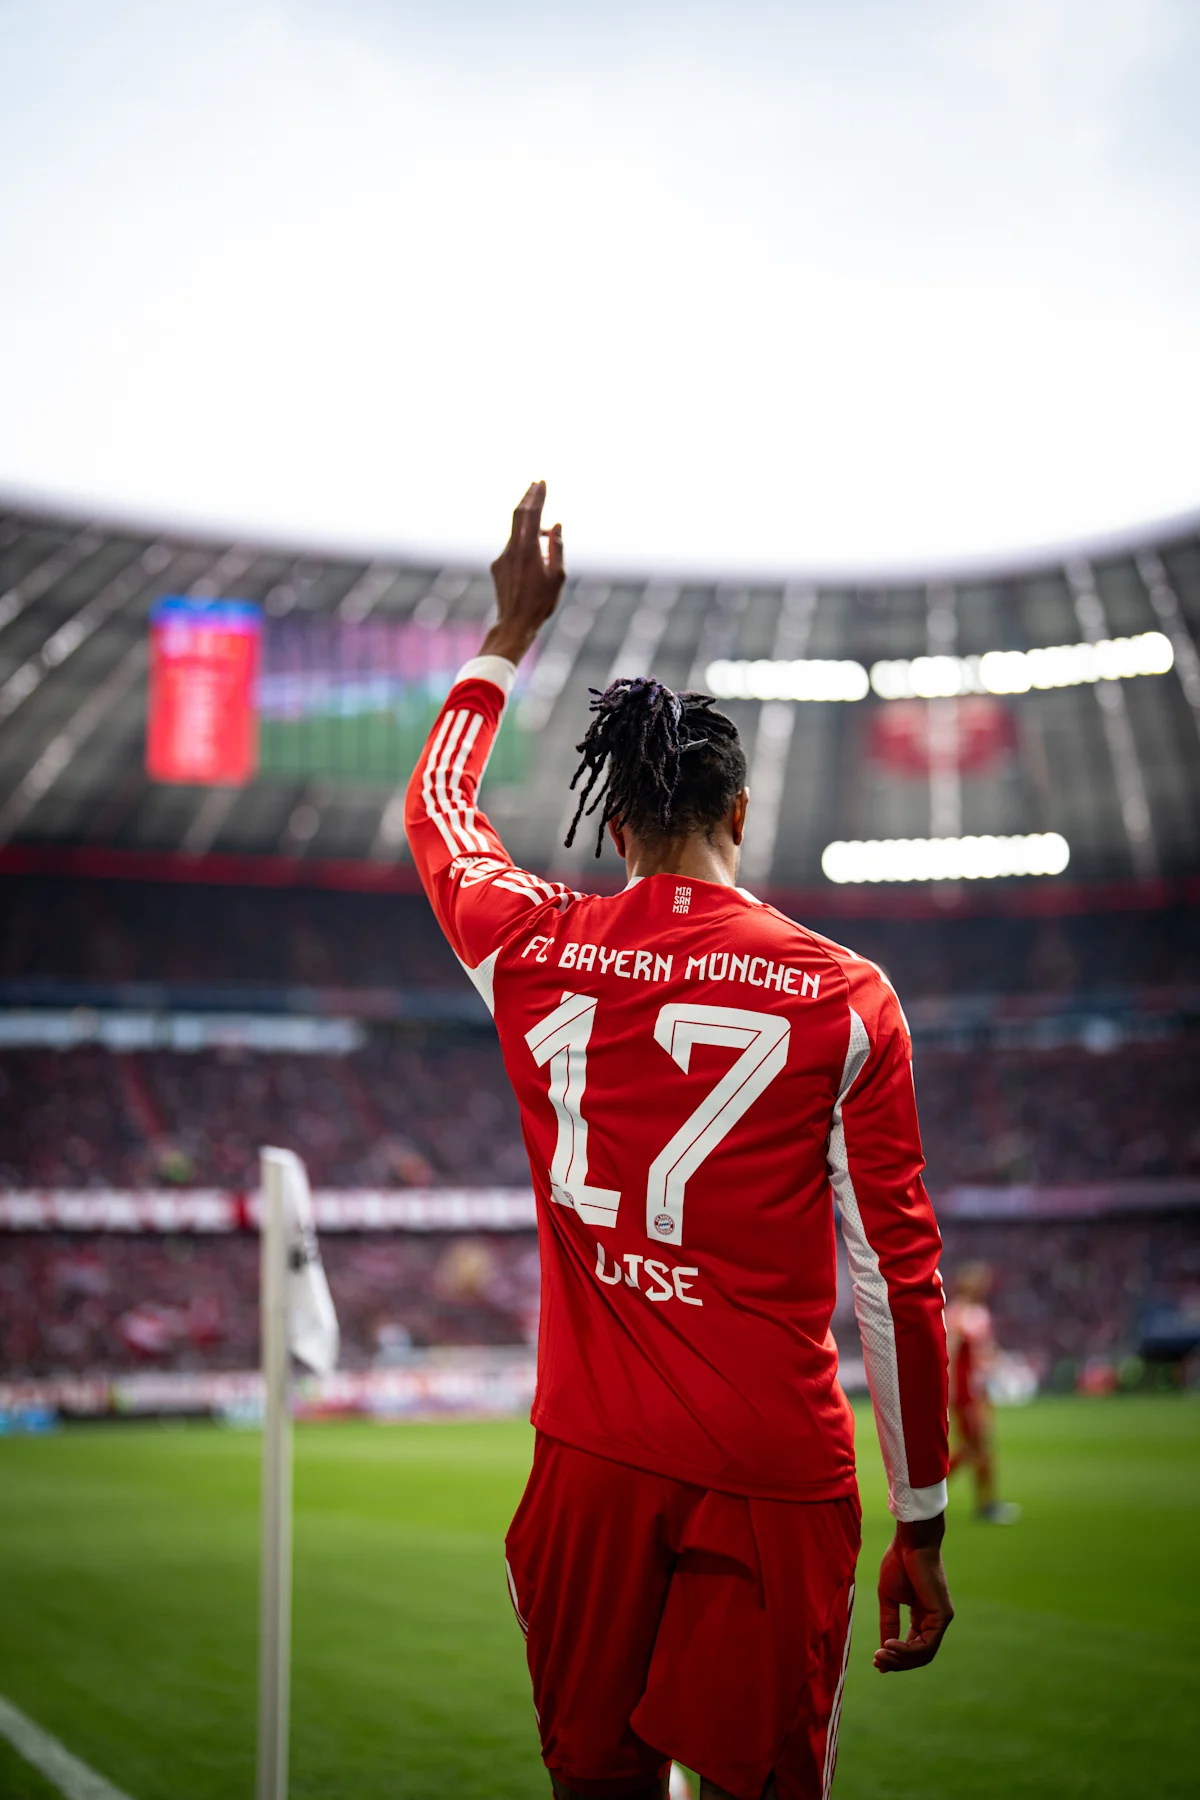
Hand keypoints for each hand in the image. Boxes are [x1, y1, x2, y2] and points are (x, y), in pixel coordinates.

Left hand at [481, 480, 564, 664]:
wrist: (515, 624)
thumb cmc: (541, 603)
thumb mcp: (558, 576)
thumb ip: (557, 547)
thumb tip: (556, 525)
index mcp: (528, 550)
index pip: (532, 514)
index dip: (537, 496)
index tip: (542, 482)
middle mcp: (512, 549)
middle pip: (518, 514)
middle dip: (528, 497)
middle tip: (536, 483)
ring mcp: (502, 557)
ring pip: (516, 533)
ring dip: (530, 526)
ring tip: (545, 532)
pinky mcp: (497, 566)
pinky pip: (513, 548)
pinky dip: (524, 544)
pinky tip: (534, 558)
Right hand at [874, 1512, 953, 1672]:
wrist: (911, 1541)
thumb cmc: (899, 1562)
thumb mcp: (889, 1598)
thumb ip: (889, 1623)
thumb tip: (884, 1650)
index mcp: (922, 1615)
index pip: (913, 1646)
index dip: (895, 1657)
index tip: (876, 1660)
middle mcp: (934, 1620)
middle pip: (919, 1655)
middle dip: (897, 1662)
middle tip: (877, 1661)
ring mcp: (941, 1619)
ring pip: (924, 1654)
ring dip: (901, 1659)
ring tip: (881, 1654)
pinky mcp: (942, 1616)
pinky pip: (927, 1644)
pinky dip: (907, 1650)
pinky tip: (890, 1644)